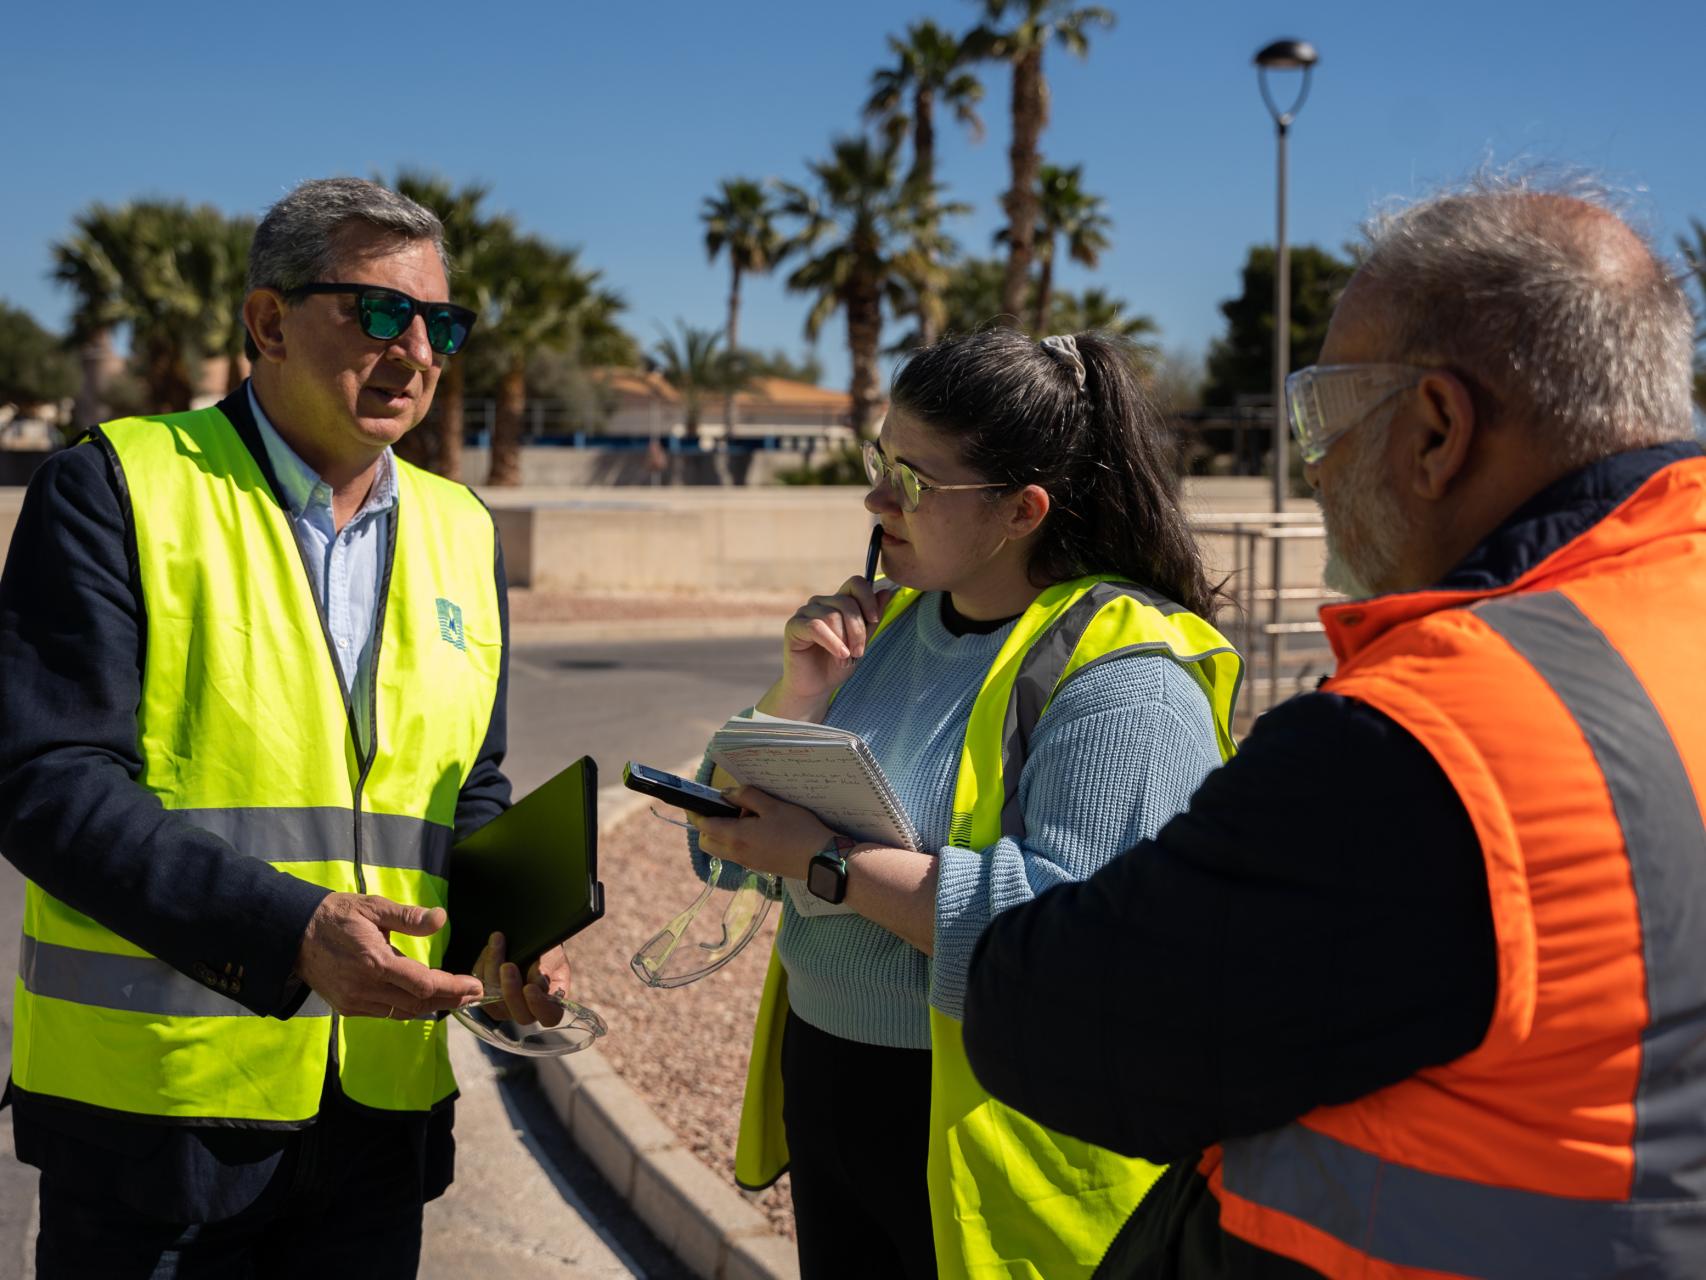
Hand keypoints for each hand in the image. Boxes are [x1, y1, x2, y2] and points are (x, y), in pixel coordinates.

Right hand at [295, 892, 483, 1018]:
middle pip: (419, 1003)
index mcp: (375, 962)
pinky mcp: (347, 1008)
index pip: (425, 984)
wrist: (294, 934)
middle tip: (473, 992)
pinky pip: (386, 1012)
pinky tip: (421, 997)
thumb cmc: (337, 916)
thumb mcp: (373, 907)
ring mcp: (355, 1001)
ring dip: (431, 1005)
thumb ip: (408, 917)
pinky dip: (407, 1007)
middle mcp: (365, 987)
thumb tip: (441, 919)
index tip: (477, 986)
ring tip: (455, 996)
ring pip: (404, 1011)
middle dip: (449, 998)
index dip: (454, 987)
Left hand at [471, 931, 567, 1026]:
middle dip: (511, 991)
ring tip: (497, 943)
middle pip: (521, 1015)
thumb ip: (547, 969)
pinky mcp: (488, 1001)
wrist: (528, 946)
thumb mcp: (552, 956)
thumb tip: (537, 982)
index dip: (539, 1006)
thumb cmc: (545, 952)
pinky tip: (490, 950)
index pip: (550, 1017)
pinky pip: (481, 990)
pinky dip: (482, 968)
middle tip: (508, 966)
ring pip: (496, 1002)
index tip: (530, 987)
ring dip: (493, 971)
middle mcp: (530, 1012)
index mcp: (552, 1004)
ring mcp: (507, 1010)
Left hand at [690, 785, 832, 880]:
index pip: (703, 826)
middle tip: (726, 808)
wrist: (820, 860)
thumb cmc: (798, 830)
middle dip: (707, 825)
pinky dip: (736, 841)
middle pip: (706, 841)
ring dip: (723, 833)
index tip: (696, 801)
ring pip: (721, 848)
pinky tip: (758, 829)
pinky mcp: (758, 866)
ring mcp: (747, 862)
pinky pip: (736, 853)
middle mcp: (737, 853)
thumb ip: (746, 796)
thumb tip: (726, 794)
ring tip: (747, 817)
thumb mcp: (772, 806)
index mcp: (736, 837)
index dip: (696, 812)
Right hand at [764, 576, 894, 718]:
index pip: (855, 583)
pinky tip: (839, 656)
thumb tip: (887, 592)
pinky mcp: (793, 626)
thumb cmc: (837, 665)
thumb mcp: (861, 643)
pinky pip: (816, 627)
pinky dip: (832, 642)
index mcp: (838, 602)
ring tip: (846, 659)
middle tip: (859, 652)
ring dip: (844, 641)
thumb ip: (871, 620)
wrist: (815, 688)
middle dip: (858, 630)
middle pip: (846, 603)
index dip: (868, 598)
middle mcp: (821, 603)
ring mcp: (805, 613)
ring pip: (832, 616)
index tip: (875, 620)